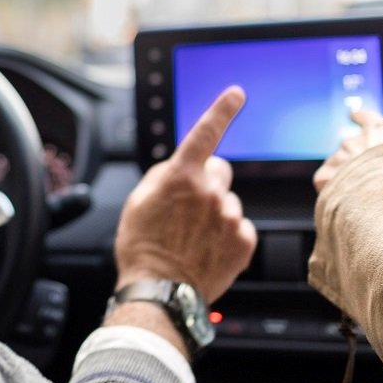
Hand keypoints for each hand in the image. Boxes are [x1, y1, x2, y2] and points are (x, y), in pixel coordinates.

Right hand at [113, 87, 256, 303]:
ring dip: (215, 213)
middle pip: (219, 171)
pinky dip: (227, 236)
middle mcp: (211, 191)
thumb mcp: (138, 200)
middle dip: (207, 183)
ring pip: (228, 202)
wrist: (159, 289)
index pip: (206, 132)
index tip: (237, 93)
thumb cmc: (143, 246)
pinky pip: (240, 227)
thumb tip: (180, 167)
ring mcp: (230, 216)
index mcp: (182, 176)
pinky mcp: (244, 241)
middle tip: (188, 209)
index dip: (222, 109)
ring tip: (194, 237)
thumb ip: (164, 175)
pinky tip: (208, 249)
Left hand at [313, 111, 382, 192]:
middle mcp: (354, 140)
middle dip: (356, 160)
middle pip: (351, 147)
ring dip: (346, 178)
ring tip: (360, 194)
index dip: (361, 118)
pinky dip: (333, 190)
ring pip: (339, 166)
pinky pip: (326, 182)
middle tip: (367, 177)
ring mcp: (338, 156)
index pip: (367, 118)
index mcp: (378, 131)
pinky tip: (344, 200)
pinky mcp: (326, 174)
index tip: (354, 115)